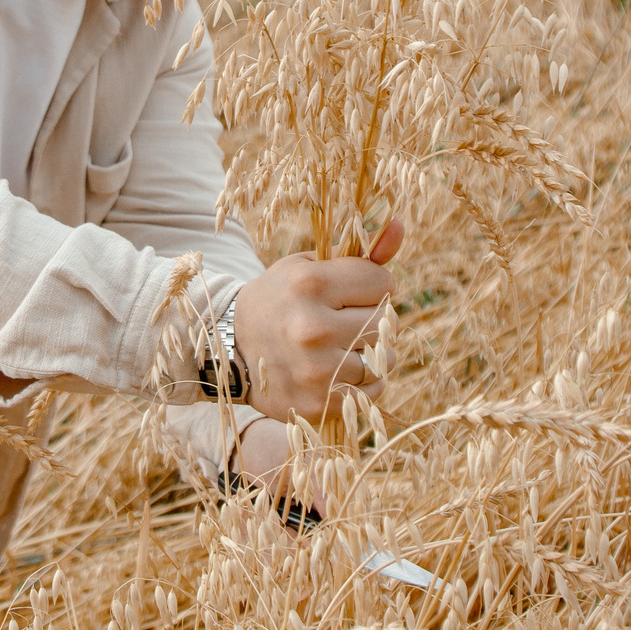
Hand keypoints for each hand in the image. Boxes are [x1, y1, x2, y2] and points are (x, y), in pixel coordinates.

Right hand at [233, 217, 402, 427]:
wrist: (231, 349)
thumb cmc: (280, 299)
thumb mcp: (309, 266)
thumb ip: (358, 252)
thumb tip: (400, 226)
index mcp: (309, 284)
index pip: (383, 282)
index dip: (371, 284)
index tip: (351, 290)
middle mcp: (312, 328)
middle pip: (385, 321)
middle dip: (370, 317)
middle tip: (344, 319)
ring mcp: (315, 371)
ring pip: (383, 359)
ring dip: (370, 351)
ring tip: (342, 345)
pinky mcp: (317, 403)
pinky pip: (371, 391)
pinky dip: (363, 382)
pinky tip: (339, 370)